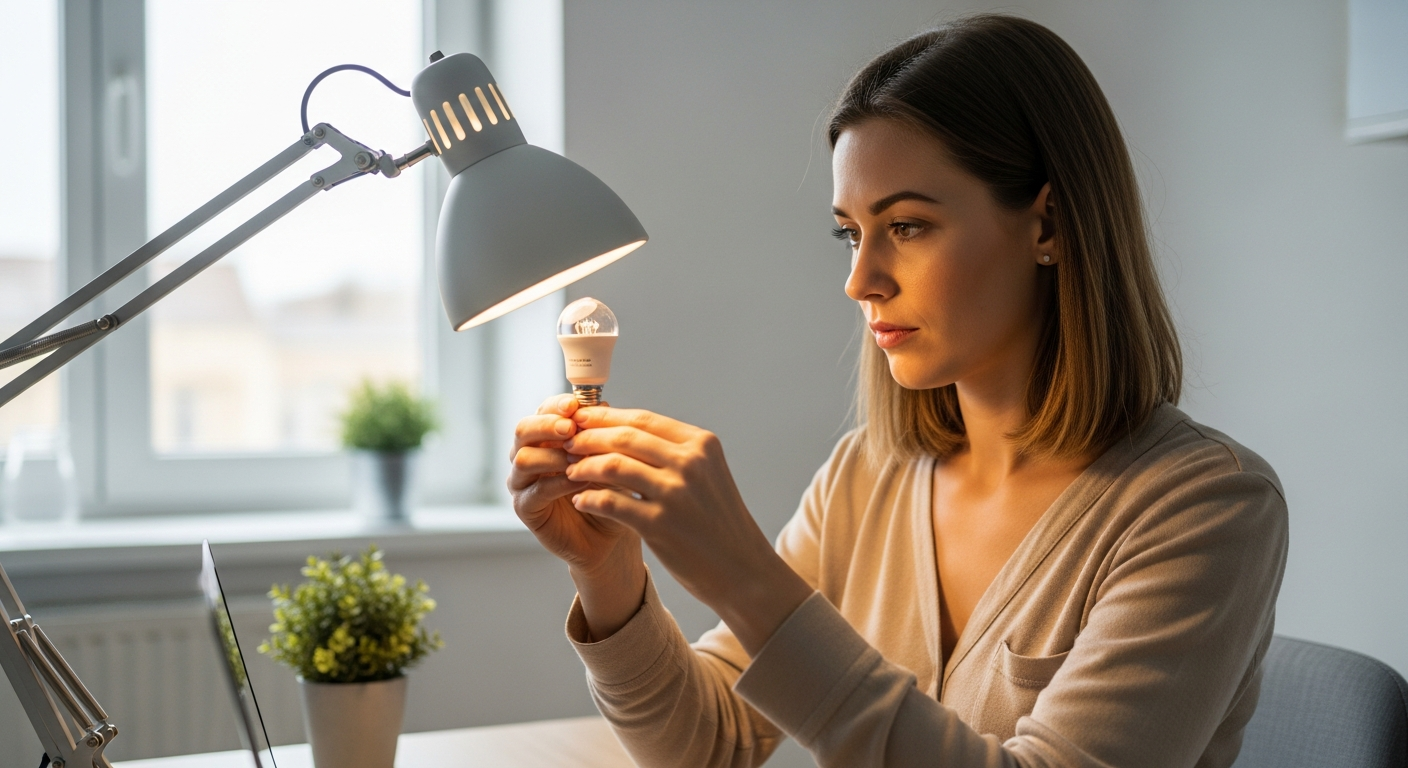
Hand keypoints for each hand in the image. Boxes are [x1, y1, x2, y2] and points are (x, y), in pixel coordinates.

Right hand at [508, 394, 645, 638]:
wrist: (612, 536)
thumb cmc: (611, 492)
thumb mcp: (611, 458)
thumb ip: (601, 434)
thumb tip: (603, 405)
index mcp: (548, 437)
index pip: (543, 411)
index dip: (557, 405)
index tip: (575, 404)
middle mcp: (530, 455)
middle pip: (523, 429)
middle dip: (546, 425)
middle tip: (570, 427)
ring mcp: (523, 482)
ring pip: (522, 459)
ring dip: (552, 454)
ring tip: (577, 458)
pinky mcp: (525, 508)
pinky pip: (535, 490)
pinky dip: (557, 483)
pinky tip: (579, 482)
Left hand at [563, 407, 812, 655]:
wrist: (743, 570)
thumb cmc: (718, 522)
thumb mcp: (707, 474)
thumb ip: (672, 452)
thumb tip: (621, 432)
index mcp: (701, 444)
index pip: (643, 419)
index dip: (605, 416)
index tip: (581, 419)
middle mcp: (691, 463)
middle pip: (625, 437)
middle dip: (588, 437)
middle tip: (567, 443)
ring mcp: (676, 494)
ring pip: (613, 466)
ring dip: (583, 466)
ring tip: (569, 471)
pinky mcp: (661, 525)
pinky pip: (611, 503)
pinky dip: (590, 499)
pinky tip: (581, 500)